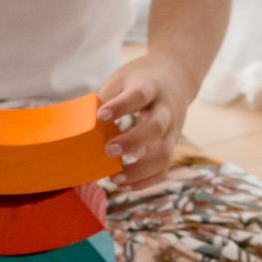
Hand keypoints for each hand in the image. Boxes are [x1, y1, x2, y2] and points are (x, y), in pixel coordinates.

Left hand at [97, 53, 193, 188]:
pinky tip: (125, 185)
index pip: (139, 95)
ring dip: (140, 171)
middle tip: (108, 151)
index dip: (120, 107)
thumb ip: (107, 99)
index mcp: (151, 87)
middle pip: (156, 128)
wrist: (177, 76)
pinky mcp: (171, 145)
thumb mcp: (123, 79)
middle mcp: (166, 110)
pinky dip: (145, 181)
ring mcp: (172, 130)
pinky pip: (163, 168)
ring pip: (164, 155)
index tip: (101, 116)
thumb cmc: (141, 80)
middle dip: (132, 142)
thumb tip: (83, 125)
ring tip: (115, 178)